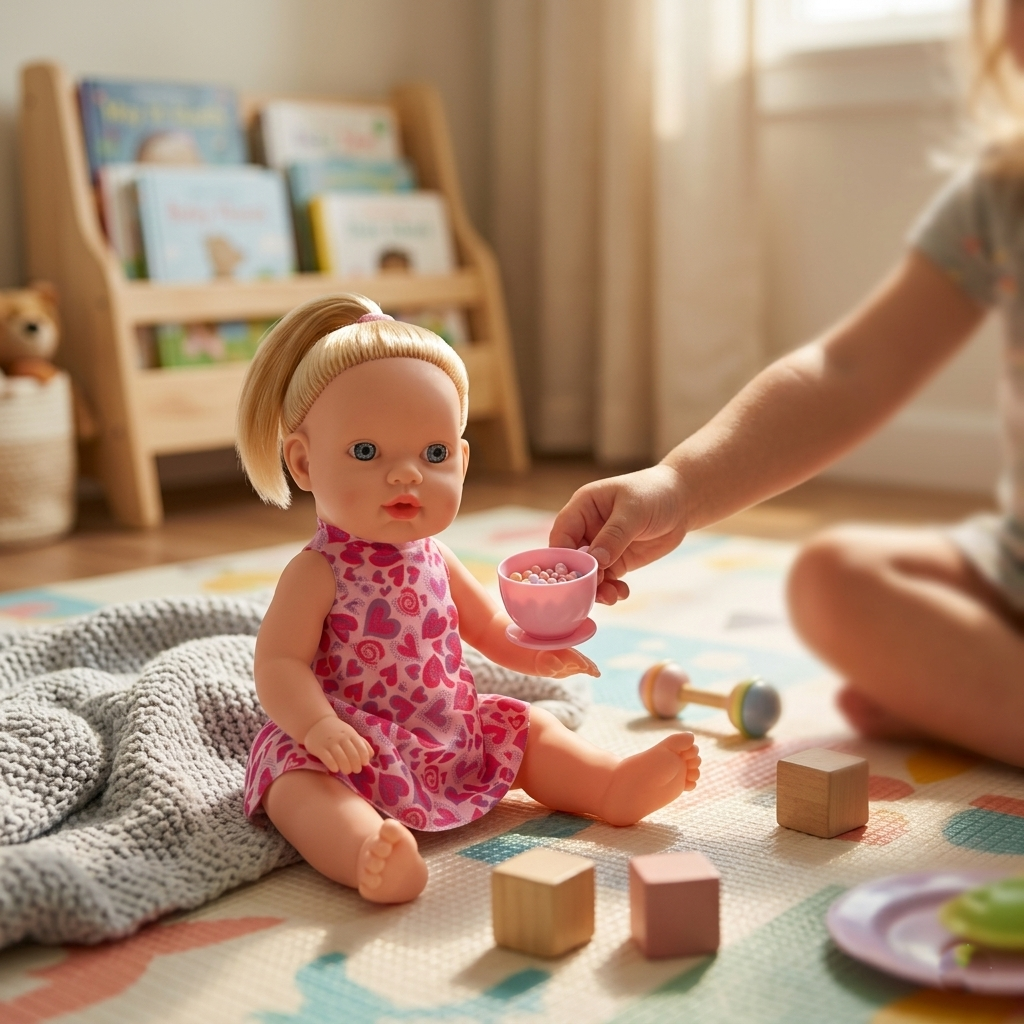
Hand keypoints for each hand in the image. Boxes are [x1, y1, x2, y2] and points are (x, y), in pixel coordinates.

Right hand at [303, 715, 373, 773]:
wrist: (317, 723)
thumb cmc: (338, 731)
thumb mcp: (351, 733)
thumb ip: (362, 743)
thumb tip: (371, 755)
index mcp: (351, 735)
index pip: (361, 749)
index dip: (364, 759)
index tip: (363, 764)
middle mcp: (342, 738)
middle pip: (352, 755)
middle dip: (356, 765)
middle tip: (355, 770)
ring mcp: (330, 743)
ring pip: (341, 757)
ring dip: (346, 767)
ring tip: (347, 771)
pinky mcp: (319, 748)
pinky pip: (327, 758)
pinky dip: (333, 765)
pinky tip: (335, 769)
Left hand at [535, 649, 600, 677]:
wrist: (543, 661)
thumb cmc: (542, 661)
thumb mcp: (544, 662)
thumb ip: (552, 663)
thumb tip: (560, 666)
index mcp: (563, 651)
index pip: (573, 656)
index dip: (579, 661)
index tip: (584, 667)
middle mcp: (571, 654)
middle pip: (581, 658)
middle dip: (588, 664)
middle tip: (593, 671)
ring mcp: (575, 659)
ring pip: (585, 662)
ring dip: (592, 667)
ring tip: (597, 674)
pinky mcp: (576, 666)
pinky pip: (585, 667)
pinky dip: (591, 670)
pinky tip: (597, 675)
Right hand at [549, 464, 687, 604]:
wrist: (682, 501)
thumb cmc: (654, 493)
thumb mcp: (634, 511)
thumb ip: (614, 535)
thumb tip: (595, 561)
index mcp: (582, 508)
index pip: (562, 534)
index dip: (563, 556)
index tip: (572, 576)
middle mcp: (586, 528)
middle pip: (572, 558)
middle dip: (580, 577)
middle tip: (592, 593)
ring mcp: (601, 546)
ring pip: (589, 573)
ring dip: (596, 588)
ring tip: (611, 597)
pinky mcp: (616, 560)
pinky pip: (607, 579)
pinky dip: (611, 589)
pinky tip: (621, 593)